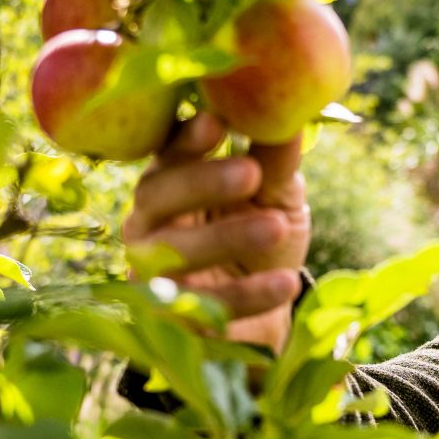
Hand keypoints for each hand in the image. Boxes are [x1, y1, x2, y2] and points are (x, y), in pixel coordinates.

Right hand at [122, 112, 310, 352]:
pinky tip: (286, 282)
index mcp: (171, 181)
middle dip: (202, 181)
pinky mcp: (171, 321)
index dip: (187, 140)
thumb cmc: (264, 238)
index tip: (216, 123)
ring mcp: (153, 273)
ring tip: (277, 226)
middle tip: (250, 172)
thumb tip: (290, 117)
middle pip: (157, 196)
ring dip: (226, 237)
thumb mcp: (276, 198)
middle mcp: (149, 223)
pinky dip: (248, 294)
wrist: (269, 315)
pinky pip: (204, 306)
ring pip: (172, 252)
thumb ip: (276, 162)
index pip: (168, 153)